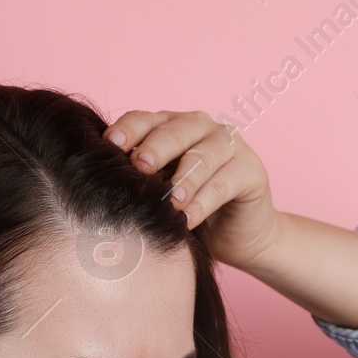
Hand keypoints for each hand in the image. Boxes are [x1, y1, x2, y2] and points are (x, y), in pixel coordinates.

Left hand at [102, 110, 284, 271]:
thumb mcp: (159, 193)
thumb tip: (105, 181)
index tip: (109, 145)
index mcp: (171, 126)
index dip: (128, 129)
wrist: (236, 238)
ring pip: (203, 155)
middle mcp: (201, 128)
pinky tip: (190, 219)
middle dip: (156, 148)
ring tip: (171, 201)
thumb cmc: (189, 212)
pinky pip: (225, 182)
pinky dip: (205, 202)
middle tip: (140, 166)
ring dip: (184, 178)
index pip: (145, 120)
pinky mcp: (252, 170)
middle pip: (175, 131)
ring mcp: (230, 145)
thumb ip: (142, 180)